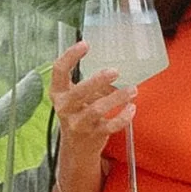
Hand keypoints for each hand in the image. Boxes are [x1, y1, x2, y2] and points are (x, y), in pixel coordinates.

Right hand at [48, 41, 135, 191]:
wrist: (77, 148)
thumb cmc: (78, 114)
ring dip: (118, 97)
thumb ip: (89, 83)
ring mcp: (78, 123)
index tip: (85, 44)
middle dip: (98, 80)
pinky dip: (124, 116)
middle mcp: (64, 108)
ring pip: (98, 109)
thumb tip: (113, 70)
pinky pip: (111, 125)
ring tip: (132, 89)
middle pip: (79, 92)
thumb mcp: (74, 97)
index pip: (59, 70)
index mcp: (58, 93)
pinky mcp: (93, 135)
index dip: (70, 56)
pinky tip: (132, 108)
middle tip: (115, 71)